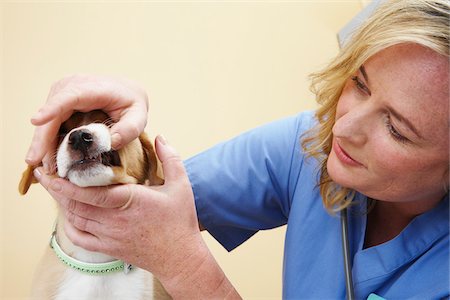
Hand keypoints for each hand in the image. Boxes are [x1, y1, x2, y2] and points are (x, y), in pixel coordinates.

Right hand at [25, 75, 148, 172]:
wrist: (125, 91)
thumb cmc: (131, 104)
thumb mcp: (139, 116)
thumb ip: (130, 129)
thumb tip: (111, 142)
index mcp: (94, 88)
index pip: (70, 97)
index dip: (53, 109)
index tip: (36, 120)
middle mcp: (73, 86)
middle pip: (52, 113)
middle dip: (42, 138)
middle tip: (35, 161)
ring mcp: (62, 93)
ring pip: (46, 120)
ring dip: (42, 143)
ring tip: (44, 166)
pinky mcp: (58, 101)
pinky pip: (49, 122)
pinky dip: (46, 140)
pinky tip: (46, 158)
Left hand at [33, 136, 238, 297]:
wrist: (179, 256)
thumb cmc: (179, 221)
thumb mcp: (180, 185)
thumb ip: (170, 158)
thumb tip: (160, 137)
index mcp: (130, 200)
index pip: (90, 193)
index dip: (66, 185)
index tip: (51, 174)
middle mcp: (115, 219)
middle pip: (76, 205)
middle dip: (57, 190)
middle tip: (45, 176)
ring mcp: (110, 236)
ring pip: (75, 219)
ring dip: (63, 205)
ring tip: (54, 190)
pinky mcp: (109, 248)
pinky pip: (80, 238)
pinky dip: (69, 226)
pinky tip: (68, 216)